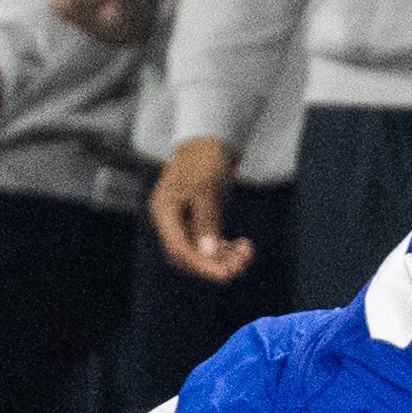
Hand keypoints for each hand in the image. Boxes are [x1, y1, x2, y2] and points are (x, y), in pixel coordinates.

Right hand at [152, 135, 252, 281]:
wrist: (210, 139)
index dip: (202, 264)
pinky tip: (243, 246)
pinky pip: (208, 245)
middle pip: (187, 256)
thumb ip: (207, 221)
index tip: (226, 273)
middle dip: (214, 263)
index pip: (179, 248)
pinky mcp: (197, 221)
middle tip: (242, 262)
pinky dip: (225, 249)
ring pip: (199, 253)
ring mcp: (183, 221)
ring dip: (223, 258)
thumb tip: (208, 253)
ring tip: (247, 252)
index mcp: (164, 211)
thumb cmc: (206, 158)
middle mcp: (170, 220)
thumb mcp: (207, 188)